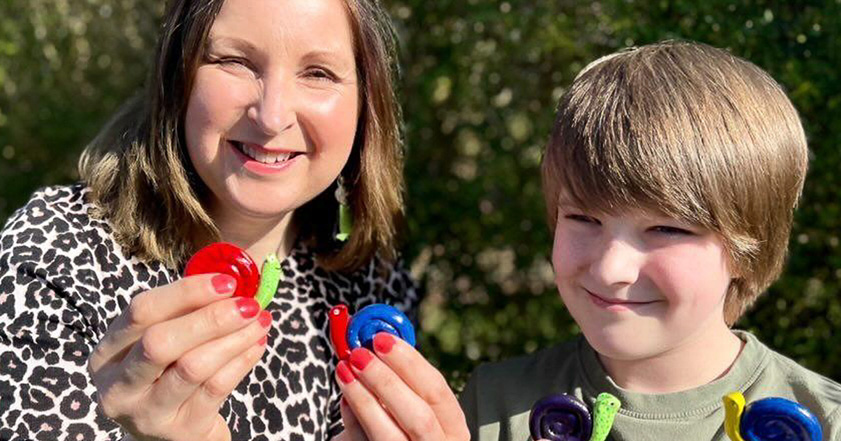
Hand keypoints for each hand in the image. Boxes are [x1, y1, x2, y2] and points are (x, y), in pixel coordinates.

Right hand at [87, 274, 270, 440]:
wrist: (173, 436)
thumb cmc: (170, 375)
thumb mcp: (166, 344)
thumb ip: (186, 312)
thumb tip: (232, 280)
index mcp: (107, 354)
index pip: (141, 311)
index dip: (186, 292)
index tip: (227, 281)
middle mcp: (118, 386)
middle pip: (160, 342)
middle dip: (211, 318)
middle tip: (248, 304)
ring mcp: (147, 413)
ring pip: (193, 367)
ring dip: (234, 338)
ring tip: (261, 321)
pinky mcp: (180, 431)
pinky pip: (216, 388)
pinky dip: (242, 360)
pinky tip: (257, 344)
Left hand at [334, 333, 469, 440]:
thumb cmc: (401, 425)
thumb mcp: (410, 402)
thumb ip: (401, 377)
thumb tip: (378, 338)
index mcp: (452, 426)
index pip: (438, 391)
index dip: (410, 362)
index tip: (383, 339)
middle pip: (419, 416)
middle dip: (387, 381)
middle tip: (360, 354)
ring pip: (390, 435)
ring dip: (364, 398)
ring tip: (345, 369)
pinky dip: (354, 420)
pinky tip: (344, 397)